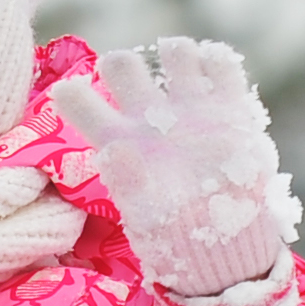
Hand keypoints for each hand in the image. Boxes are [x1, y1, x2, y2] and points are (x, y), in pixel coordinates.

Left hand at [50, 35, 298, 297]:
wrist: (224, 253)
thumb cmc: (175, 239)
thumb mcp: (145, 216)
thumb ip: (128, 179)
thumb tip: (115, 148)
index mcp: (117, 140)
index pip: (78, 99)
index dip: (75, 93)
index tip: (77, 97)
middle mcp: (149, 118)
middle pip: (123, 64)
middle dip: (125, 66)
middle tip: (138, 88)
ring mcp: (189, 109)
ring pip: (174, 52)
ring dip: (176, 54)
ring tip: (186, 79)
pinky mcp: (229, 111)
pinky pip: (221, 65)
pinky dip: (217, 62)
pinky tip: (216, 82)